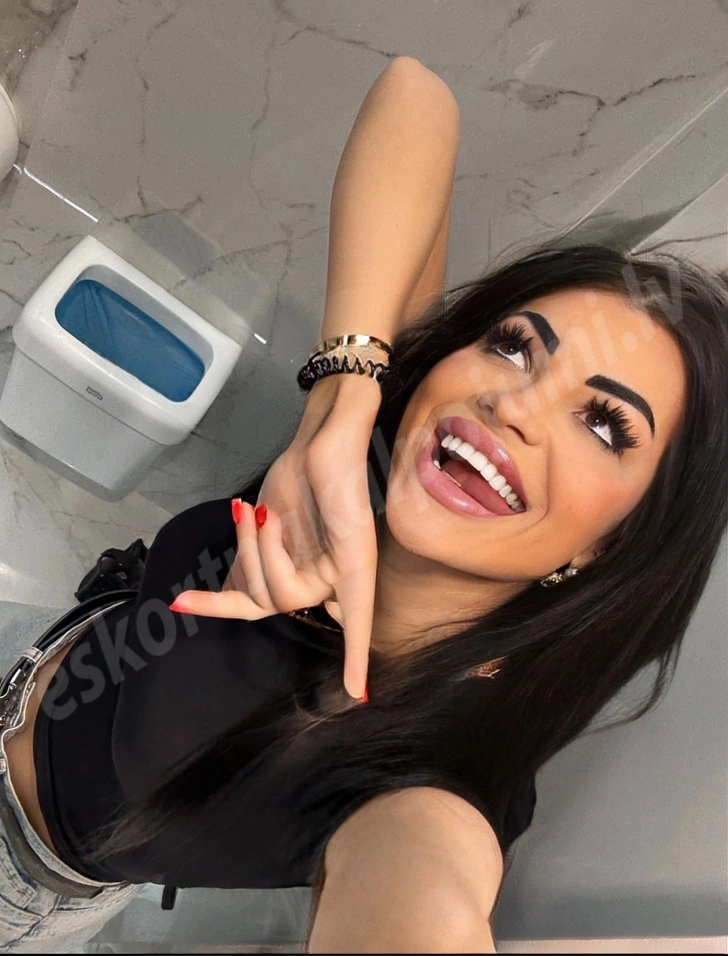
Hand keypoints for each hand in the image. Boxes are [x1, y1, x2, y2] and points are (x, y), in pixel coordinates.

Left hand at [170, 374, 381, 699]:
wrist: (319, 441)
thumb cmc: (338, 453)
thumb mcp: (344, 455)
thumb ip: (345, 453)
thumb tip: (355, 411)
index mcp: (354, 563)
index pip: (357, 618)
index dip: (354, 655)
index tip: (356, 695)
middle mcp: (328, 577)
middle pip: (281, 598)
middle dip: (263, 555)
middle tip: (266, 513)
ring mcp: (296, 570)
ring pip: (255, 592)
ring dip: (244, 546)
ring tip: (249, 508)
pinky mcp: (268, 559)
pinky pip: (238, 595)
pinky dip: (211, 601)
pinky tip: (183, 604)